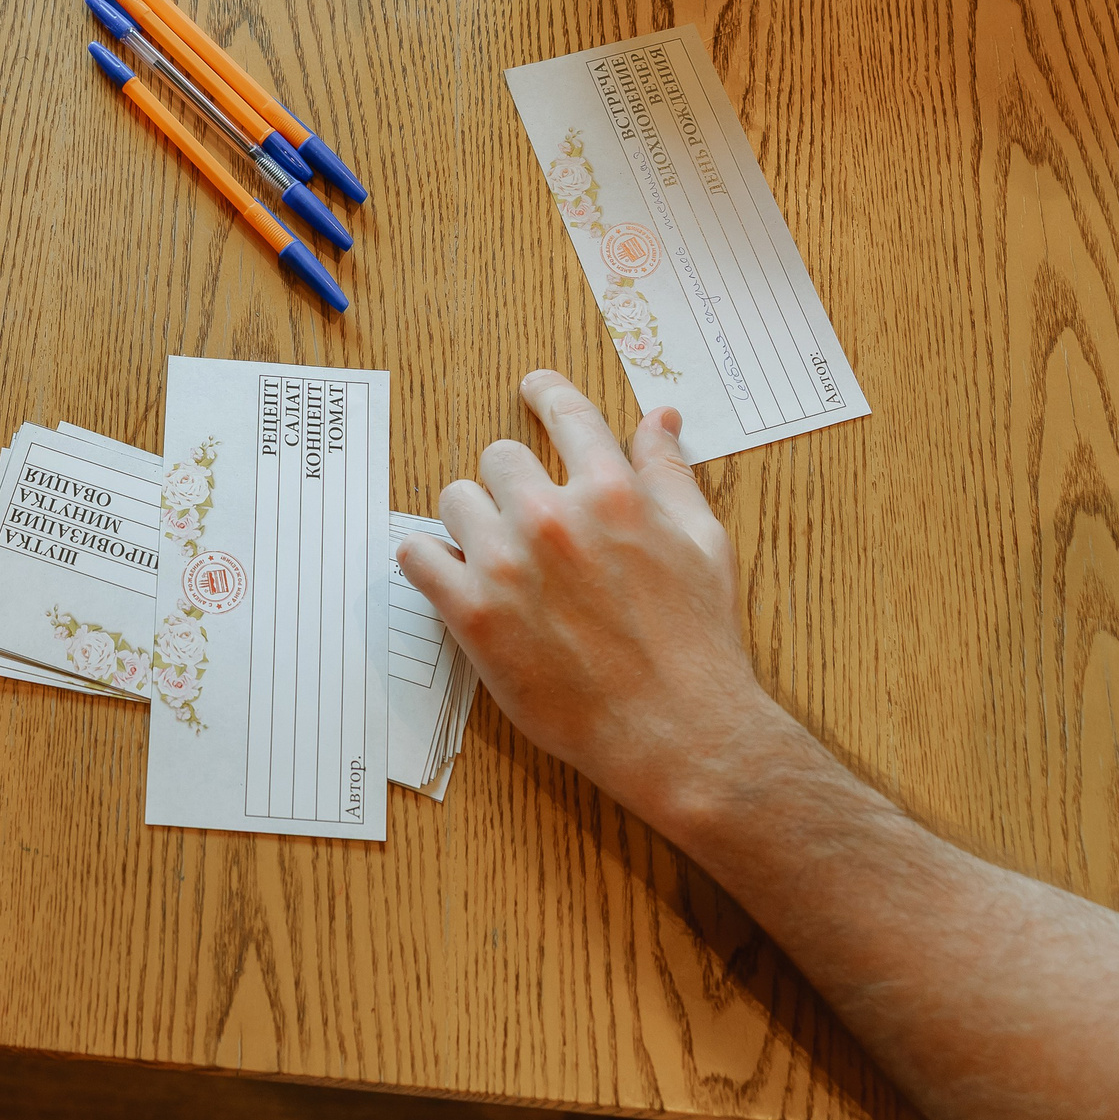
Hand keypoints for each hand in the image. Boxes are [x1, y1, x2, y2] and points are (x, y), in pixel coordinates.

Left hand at [395, 371, 786, 826]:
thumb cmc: (697, 642)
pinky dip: (427, 560)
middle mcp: (554, 517)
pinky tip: (447, 574)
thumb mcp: (702, 544)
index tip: (533, 389)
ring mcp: (507, 564)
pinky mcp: (472, 612)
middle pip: (499, 457)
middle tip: (527, 520)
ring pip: (455, 500)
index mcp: (612, 492)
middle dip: (513, 484)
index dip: (547, 393)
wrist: (676, 731)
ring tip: (496, 556)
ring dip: (471, 521)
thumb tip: (660, 417)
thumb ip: (670, 475)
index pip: (566, 413)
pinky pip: (416, 555)